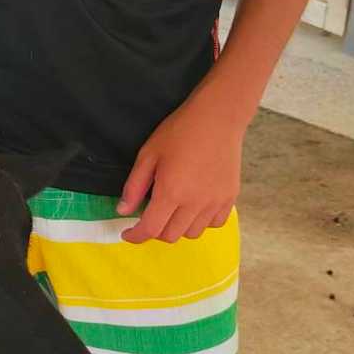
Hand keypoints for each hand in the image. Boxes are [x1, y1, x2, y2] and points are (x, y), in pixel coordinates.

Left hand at [117, 92, 244, 243]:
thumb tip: (123, 210)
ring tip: (172, 210)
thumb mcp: (148, 155)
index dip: (136, 236)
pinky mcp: (230, 198)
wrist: (218, 118)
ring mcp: (215, 202)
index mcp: (171, 192)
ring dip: (177, 228)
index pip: (151, 229)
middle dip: (154, 231)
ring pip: (193, 233)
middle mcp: (195, 203)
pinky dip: (200, 222)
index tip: (128, 233)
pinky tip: (193, 207)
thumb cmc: (179, 132)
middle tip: (149, 215)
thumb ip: (134, 186)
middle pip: (171, 236)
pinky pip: (214, 224)